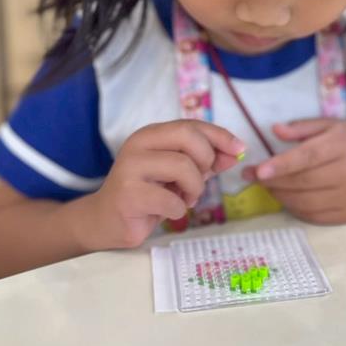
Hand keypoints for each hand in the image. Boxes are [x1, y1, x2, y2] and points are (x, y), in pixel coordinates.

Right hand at [74, 120, 244, 250]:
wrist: (106, 221)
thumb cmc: (147, 194)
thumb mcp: (179, 174)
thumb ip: (205, 161)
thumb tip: (237, 151)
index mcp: (151, 135)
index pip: (191, 125)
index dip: (219, 135)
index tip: (239, 149)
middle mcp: (138, 145)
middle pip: (188, 138)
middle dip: (206, 160)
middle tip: (202, 179)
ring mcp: (130, 168)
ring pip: (183, 167)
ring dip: (194, 188)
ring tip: (185, 198)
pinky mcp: (128, 195)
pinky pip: (172, 200)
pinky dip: (180, 209)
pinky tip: (169, 211)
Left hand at [246, 119, 345, 224]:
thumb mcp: (332, 126)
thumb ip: (302, 128)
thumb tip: (275, 130)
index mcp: (342, 146)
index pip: (307, 157)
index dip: (281, 164)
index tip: (258, 170)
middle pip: (302, 181)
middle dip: (272, 181)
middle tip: (251, 176)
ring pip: (304, 201)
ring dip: (279, 195)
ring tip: (268, 185)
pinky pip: (312, 216)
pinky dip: (294, 208)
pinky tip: (286, 197)